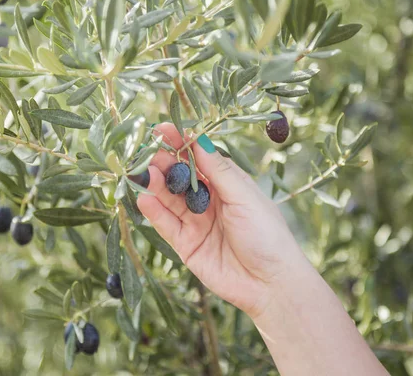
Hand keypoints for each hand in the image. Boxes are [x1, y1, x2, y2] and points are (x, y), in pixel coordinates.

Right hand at [137, 123, 305, 317]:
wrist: (270, 284)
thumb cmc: (266, 235)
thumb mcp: (244, 196)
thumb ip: (217, 170)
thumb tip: (197, 138)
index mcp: (227, 183)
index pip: (198, 157)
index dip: (181, 142)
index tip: (162, 129)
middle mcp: (209, 200)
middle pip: (180, 176)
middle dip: (164, 162)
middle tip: (148, 153)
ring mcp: (196, 222)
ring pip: (169, 199)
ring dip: (155, 185)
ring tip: (142, 173)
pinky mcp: (186, 245)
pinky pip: (166, 224)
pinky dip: (154, 211)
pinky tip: (144, 198)